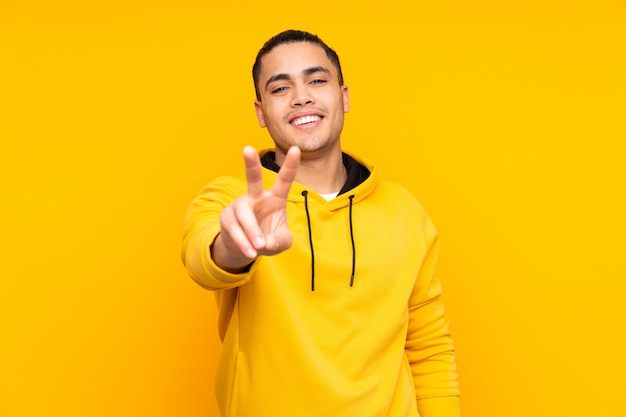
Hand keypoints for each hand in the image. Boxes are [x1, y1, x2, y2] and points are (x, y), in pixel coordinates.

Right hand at [212, 146, 300, 271]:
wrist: (246, 250)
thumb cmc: (268, 240)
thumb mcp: (281, 243)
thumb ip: (280, 241)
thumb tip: (266, 242)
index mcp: (275, 198)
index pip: (284, 180)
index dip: (291, 165)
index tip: (297, 149)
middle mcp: (256, 197)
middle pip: (253, 178)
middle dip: (251, 163)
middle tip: (247, 149)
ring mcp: (240, 206)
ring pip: (244, 214)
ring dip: (252, 231)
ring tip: (258, 246)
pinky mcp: (227, 217)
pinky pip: (234, 228)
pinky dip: (243, 241)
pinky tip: (250, 251)